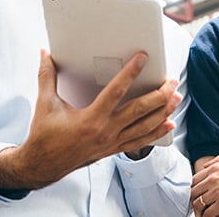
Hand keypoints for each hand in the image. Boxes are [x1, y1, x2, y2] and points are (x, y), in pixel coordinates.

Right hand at [0, 49, 180, 191]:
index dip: (131, 73)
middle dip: (159, 94)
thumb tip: (45, 53)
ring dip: (162, 111)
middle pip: (139, 110)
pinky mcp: (112, 150)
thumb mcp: (45, 103)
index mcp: (90, 119)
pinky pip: (139, 141)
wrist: (43, 165)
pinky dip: (156, 132)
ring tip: (176, 98)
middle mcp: (105, 132)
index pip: (116, 91)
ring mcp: (111, 143)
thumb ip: (47, 76)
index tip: (143, 58)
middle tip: (171, 81)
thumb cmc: (44, 134)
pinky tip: (168, 124)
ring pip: (144, 126)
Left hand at [191, 155, 218, 216]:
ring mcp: (217, 191)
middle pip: (193, 192)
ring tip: (201, 213)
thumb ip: (216, 161)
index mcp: (213, 168)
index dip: (194, 189)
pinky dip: (206, 216)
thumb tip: (205, 166)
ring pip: (198, 203)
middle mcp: (212, 178)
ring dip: (198, 210)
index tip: (196, 194)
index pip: (194, 180)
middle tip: (197, 206)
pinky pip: (209, 212)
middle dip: (193, 199)